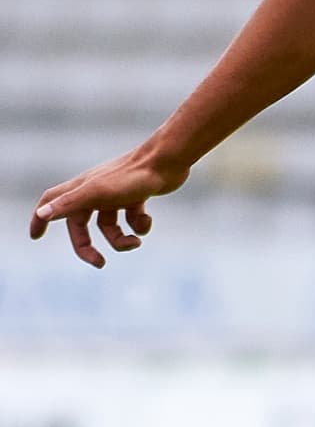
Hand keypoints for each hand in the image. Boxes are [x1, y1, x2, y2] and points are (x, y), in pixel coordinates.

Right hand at [29, 150, 189, 267]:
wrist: (166, 162)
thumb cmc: (130, 177)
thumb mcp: (97, 193)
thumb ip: (69, 204)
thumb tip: (42, 214)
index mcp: (81, 189)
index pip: (52, 202)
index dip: (40, 218)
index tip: (35, 236)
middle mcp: (95, 191)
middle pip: (81, 225)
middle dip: (88, 247)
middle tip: (100, 263)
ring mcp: (116, 195)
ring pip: (110, 227)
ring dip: (122, 239)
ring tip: (136, 241)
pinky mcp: (136, 197)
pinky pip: (132, 220)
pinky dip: (140, 225)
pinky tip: (147, 218)